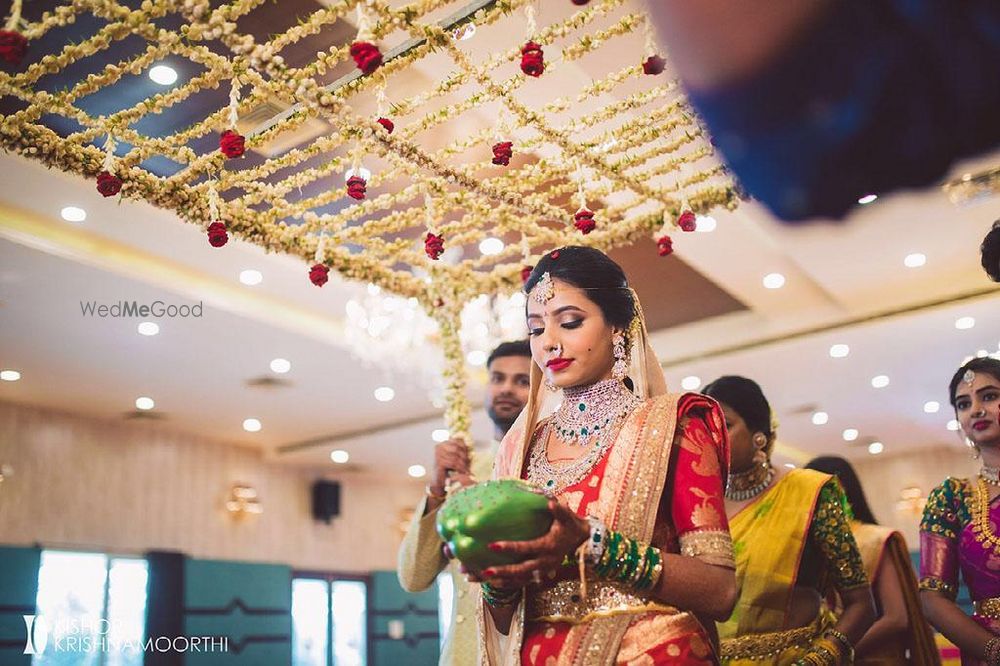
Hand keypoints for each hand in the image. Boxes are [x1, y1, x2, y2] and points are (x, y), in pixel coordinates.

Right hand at [430, 438, 471, 496]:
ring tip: (467, 470)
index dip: (465, 449)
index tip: (469, 456)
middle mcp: (439, 447)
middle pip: (456, 449)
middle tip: (468, 464)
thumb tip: (472, 452)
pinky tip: (463, 472)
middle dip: (464, 457)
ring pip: (455, 457)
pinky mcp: (439, 463)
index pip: (457, 442)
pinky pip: (453, 464)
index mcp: (443, 444)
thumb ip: (460, 453)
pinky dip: (460, 468)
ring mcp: (438, 455)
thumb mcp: (454, 458)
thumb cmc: (447, 468)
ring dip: (463, 464)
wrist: (438, 480)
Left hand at [473, 499, 588, 588]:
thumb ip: (559, 510)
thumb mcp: (567, 517)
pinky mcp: (540, 574)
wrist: (584, 542)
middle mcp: (545, 562)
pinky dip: (507, 584)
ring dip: (502, 581)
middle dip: (503, 572)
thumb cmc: (571, 526)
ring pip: (520, 580)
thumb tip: (549, 502)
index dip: (510, 548)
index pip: (526, 548)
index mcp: (548, 547)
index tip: (492, 545)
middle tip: (485, 571)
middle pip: (522, 570)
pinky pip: (522, 582)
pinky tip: (491, 583)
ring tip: (482, 578)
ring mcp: (543, 571)